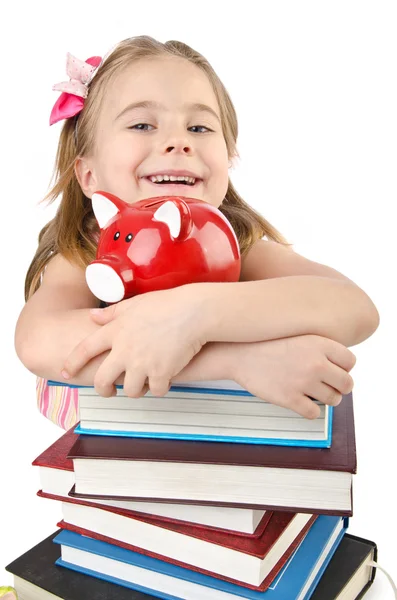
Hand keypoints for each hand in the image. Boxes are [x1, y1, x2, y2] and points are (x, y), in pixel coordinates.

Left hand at [61, 286, 207, 397]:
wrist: (194, 312)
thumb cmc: (167, 304)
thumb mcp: (135, 303)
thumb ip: (112, 313)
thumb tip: (93, 317)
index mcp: (116, 331)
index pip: (85, 349)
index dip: (72, 363)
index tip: (66, 373)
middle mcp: (124, 350)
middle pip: (103, 380)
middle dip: (104, 390)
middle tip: (110, 391)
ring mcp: (142, 363)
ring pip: (130, 391)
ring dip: (137, 390)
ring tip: (145, 382)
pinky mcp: (161, 373)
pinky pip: (156, 391)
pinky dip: (161, 388)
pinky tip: (167, 378)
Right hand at [227, 334, 355, 418]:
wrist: (240, 354)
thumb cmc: (268, 344)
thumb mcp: (299, 336)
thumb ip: (322, 348)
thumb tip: (342, 367)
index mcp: (319, 343)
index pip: (350, 362)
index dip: (343, 368)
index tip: (333, 370)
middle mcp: (315, 362)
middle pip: (347, 384)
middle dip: (339, 387)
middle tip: (328, 386)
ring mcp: (303, 382)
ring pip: (333, 400)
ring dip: (326, 399)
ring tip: (312, 392)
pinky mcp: (290, 398)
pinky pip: (314, 413)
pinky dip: (310, 410)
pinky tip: (300, 401)